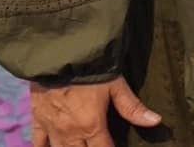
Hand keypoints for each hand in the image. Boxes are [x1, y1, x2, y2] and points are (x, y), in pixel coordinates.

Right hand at [28, 77, 160, 146]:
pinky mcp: (37, 120)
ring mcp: (51, 128)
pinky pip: (38, 143)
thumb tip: (156, 122)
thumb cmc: (90, 69)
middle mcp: (70, 133)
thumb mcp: (115, 85)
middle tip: (96, 145)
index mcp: (91, 126)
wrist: (58, 56)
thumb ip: (133, 107)